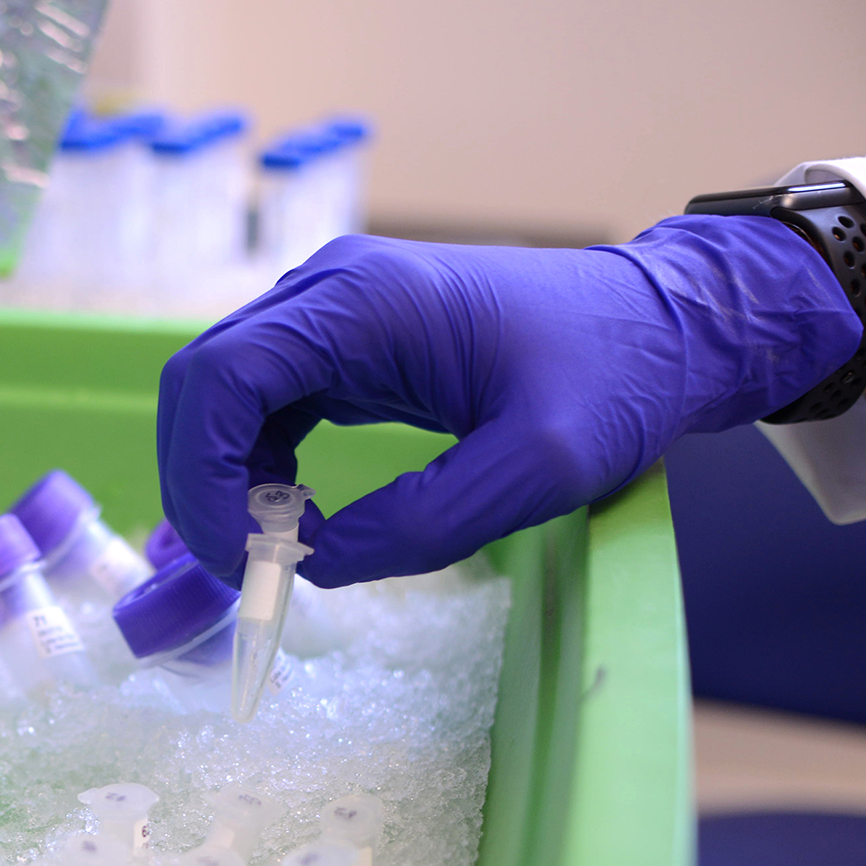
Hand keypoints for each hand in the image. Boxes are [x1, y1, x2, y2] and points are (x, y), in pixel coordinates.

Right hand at [155, 218, 861, 584]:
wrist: (664, 327)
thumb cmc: (614, 380)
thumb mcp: (536, 469)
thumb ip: (424, 524)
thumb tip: (314, 569)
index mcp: (361, 303)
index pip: (220, 379)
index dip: (204, 477)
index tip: (241, 559)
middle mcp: (328, 292)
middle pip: (202, 386)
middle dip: (202, 487)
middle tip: (245, 573)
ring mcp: (332, 314)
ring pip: (223, 398)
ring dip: (228, 483)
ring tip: (281, 552)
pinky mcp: (345, 344)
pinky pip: (264, 406)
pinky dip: (259, 470)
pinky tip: (300, 520)